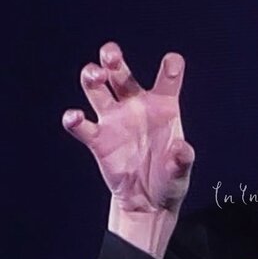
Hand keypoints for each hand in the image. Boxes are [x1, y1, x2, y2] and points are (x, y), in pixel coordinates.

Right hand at [62, 42, 194, 216]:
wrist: (148, 202)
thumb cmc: (169, 180)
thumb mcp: (181, 171)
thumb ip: (182, 159)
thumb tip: (181, 149)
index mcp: (163, 106)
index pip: (167, 79)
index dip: (170, 68)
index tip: (172, 63)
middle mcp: (136, 105)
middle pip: (119, 71)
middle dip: (112, 58)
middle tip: (111, 56)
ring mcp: (114, 120)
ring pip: (96, 87)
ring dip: (91, 76)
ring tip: (95, 76)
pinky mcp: (98, 139)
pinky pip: (81, 125)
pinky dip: (73, 119)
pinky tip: (75, 118)